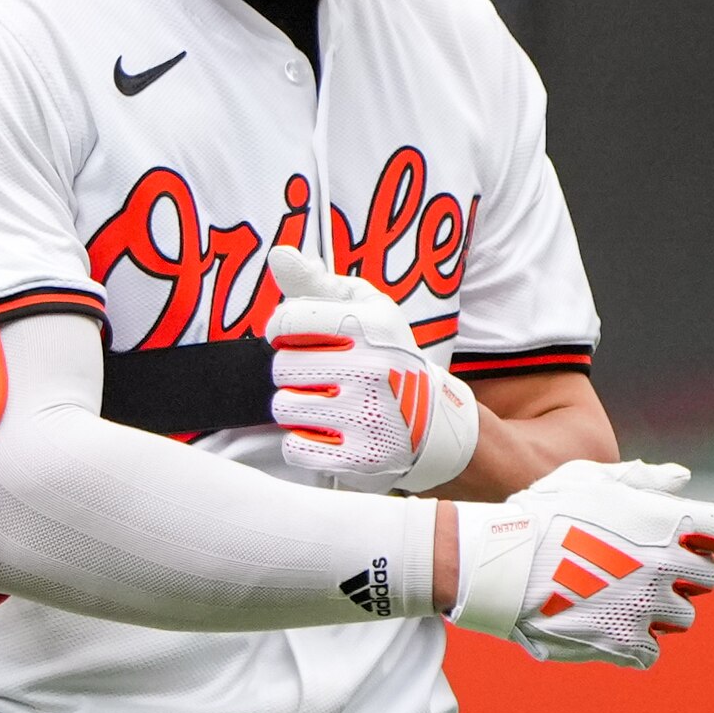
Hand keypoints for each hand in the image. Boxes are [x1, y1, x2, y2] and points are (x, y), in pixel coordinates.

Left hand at [263, 245, 477, 493]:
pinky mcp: (362, 458)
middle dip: (294, 372)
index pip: (286, 321)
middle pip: (282, 367)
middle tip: (323, 375)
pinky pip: (295, 447)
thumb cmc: (386, 355)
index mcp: (371, 326)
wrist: (435, 422)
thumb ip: (315, 282)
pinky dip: (304, 443)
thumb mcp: (364, 307)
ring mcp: (369, 416)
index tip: (296, 337)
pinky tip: (331, 432)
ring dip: (298, 407)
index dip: (282, 330)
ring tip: (329, 403)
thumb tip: (278, 254)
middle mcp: (372, 369)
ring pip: (284, 407)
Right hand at [447, 459, 713, 666]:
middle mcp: (668, 567)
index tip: (708, 541)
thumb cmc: (542, 513)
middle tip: (638, 566)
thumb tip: (682, 477)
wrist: (499, 562)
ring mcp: (649, 608)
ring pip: (680, 617)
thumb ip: (642, 480)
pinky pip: (649, 649)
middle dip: (680, 573)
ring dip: (656, 608)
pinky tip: (599, 618)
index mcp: (667, 523)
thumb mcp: (589, 480)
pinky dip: (630, 639)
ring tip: (612, 594)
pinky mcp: (627, 643)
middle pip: (706, 578)